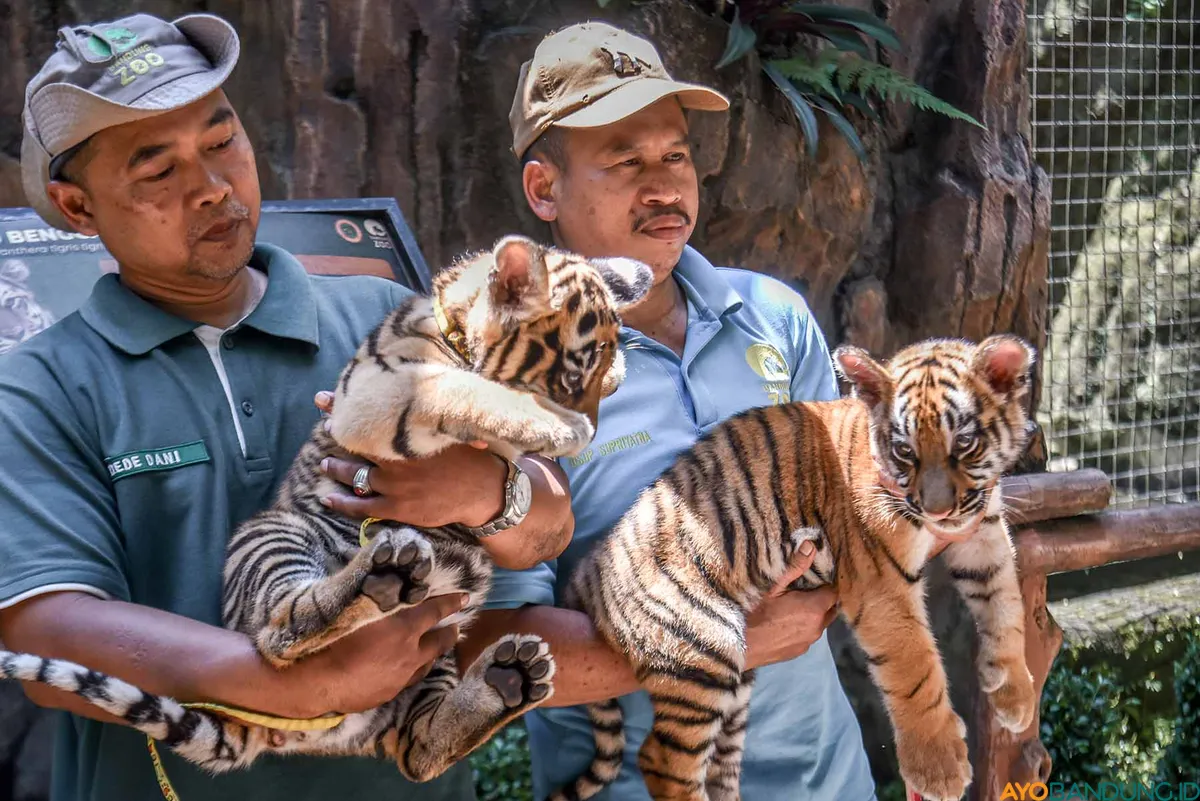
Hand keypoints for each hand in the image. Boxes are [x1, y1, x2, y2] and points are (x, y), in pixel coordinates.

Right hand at [279, 592, 467, 716]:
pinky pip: (408, 679)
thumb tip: (388, 587)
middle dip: (450, 632)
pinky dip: (412, 670)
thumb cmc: (333, 637)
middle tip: (456, 627)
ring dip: (432, 654)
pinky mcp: (390, 693)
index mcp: (404, 627)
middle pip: (440, 641)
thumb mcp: (358, 608)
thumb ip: (379, 599)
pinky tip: (407, 669)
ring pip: (427, 664)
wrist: (318, 680)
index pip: (435, 610)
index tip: (465, 598)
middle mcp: (409, 653)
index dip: (451, 602)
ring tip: (434, 647)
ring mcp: (401, 676)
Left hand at [314, 392, 505, 527]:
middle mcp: (396, 460)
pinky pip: (362, 506)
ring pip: (354, 476)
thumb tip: (413, 392)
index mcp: (407, 437)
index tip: (325, 398)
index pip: (366, 418)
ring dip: (336, 469)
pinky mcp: (397, 508)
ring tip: (324, 464)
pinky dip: (342, 503)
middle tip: (323, 423)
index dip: (344, 407)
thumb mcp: (449, 429)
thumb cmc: (470, 456)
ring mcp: (394, 485)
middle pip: (355, 443)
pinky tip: (328, 499)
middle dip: (336, 432)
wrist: (483, 490)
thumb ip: (426, 417)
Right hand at [744, 541, 839, 667]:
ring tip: (794, 608)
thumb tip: (812, 546)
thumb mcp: (774, 586)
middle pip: (830, 610)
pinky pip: (808, 636)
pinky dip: (803, 629)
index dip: (824, 585)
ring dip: (813, 616)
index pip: (833, 593)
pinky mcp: (799, 652)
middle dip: (822, 601)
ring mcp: (809, 642)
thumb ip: (796, 567)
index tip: (813, 581)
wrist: (741, 645)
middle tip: (804, 593)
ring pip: (819, 625)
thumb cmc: (756, 612)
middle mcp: (818, 627)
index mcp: (815, 608)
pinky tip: (786, 625)